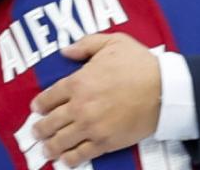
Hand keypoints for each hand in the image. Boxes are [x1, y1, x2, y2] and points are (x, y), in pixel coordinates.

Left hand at [31, 34, 160, 165]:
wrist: (164, 90)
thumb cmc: (139, 64)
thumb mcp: (113, 42)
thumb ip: (85, 45)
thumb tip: (65, 51)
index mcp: (78, 82)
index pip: (49, 96)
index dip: (40, 104)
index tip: (36, 108)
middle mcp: (80, 106)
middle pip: (51, 122)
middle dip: (40, 128)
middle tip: (36, 132)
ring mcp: (91, 127)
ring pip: (61, 141)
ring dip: (50, 146)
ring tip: (46, 149)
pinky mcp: (105, 142)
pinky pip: (81, 154)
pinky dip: (70, 159)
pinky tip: (65, 160)